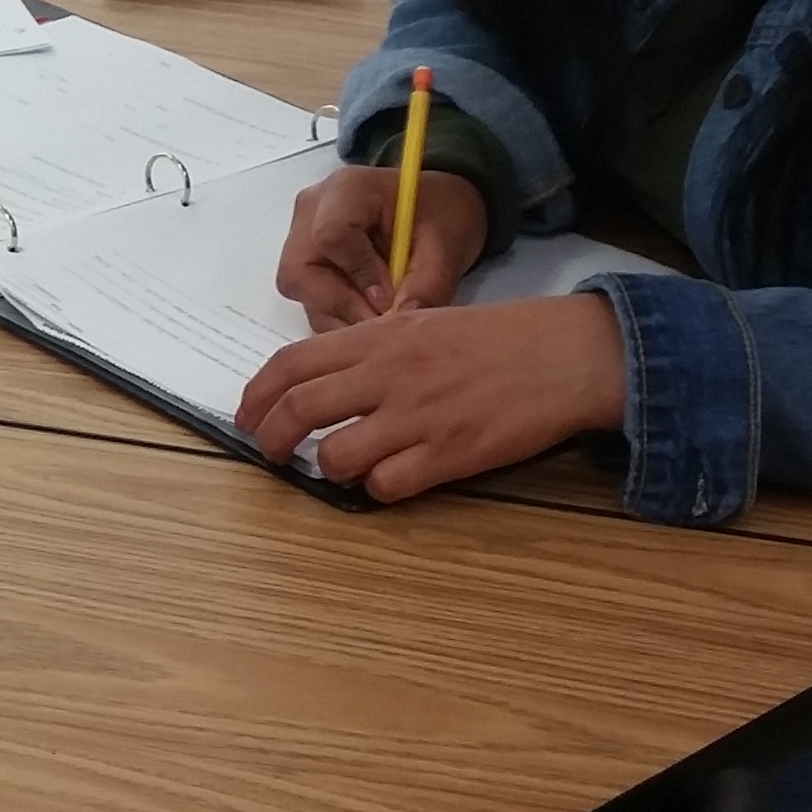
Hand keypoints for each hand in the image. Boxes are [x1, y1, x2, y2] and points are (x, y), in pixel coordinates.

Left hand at [233, 294, 626, 503]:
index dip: (257, 394)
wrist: (565, 354)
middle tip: (269, 453)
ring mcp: (417, 417)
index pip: (292, 364)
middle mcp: (388, 374)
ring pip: (336, 456)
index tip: (246, 415)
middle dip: (270, 438)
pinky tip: (390, 478)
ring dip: (326, 469)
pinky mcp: (447, 455)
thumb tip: (326, 381)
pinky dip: (377, 488)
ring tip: (338, 467)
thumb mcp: (426, 323)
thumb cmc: (498, 338)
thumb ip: (374, 349)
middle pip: (299, 410)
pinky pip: (386, 485)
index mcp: (379, 338)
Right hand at [275, 165, 491, 327]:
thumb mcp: (446, 246)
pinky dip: (339, 316)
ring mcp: (301, 237)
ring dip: (342, 315)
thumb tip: (401, 319)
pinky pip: (309, 300)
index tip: (391, 299)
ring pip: (301, 292)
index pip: (331, 236)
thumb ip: (427, 284)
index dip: (358, 275)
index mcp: (347, 190)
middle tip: (383, 319)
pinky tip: (370, 311)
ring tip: (382, 316)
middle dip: (342, 305)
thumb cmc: (440, 214)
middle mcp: (311, 211)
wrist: (434, 209)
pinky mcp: (305, 263)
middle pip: (300, 271)